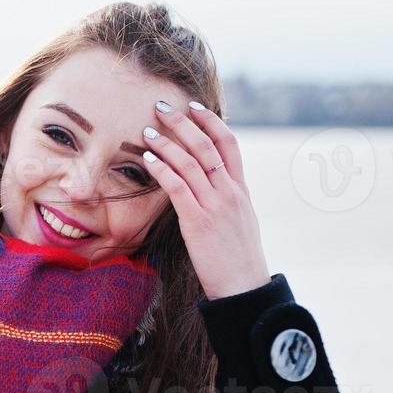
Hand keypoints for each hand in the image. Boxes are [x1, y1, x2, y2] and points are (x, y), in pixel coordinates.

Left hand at [140, 100, 271, 300]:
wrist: (245, 287)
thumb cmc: (238, 259)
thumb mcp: (240, 222)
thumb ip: (228, 199)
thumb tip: (213, 186)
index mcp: (241, 190)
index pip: (229, 144)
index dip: (211, 121)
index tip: (193, 105)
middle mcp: (230, 192)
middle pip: (207, 145)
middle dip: (183, 122)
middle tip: (161, 106)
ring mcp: (215, 206)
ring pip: (190, 163)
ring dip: (167, 143)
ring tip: (148, 131)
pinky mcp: (199, 222)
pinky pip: (178, 187)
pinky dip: (162, 169)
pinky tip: (148, 160)